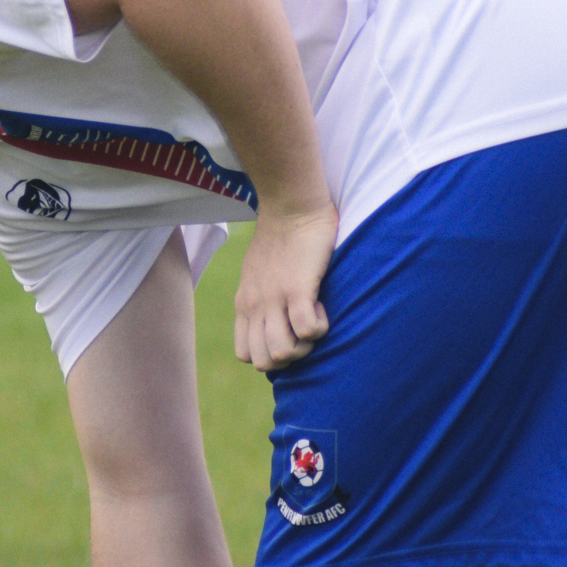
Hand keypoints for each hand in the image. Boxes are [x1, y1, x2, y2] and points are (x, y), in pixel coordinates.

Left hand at [233, 202, 337, 371]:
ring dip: (305, 346)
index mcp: (244, 303)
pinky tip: (322, 305)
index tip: (286, 330)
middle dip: (289, 358)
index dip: (270, 352)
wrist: (290, 204)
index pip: (246, 354)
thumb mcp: (257, 272)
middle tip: (303, 331)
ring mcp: (274, 298)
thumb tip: (273, 313)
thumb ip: (260, 294)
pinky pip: (307, 330)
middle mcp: (254, 305)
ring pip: (281, 353)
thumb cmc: (281, 235)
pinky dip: (319, 327)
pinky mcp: (297, 288)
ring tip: (314, 318)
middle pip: (263, 362)